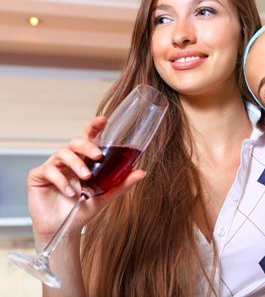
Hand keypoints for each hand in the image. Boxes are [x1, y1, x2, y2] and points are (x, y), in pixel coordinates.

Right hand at [28, 116, 145, 242]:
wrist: (64, 229)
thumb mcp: (105, 196)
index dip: (94, 126)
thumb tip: (142, 172)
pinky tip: (70, 192)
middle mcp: (68, 159)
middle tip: (98, 155)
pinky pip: (49, 170)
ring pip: (63, 153)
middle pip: (75, 142)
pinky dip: (61, 180)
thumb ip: (122, 183)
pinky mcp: (38, 176)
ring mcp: (52, 166)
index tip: (103, 120)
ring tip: (86, 177)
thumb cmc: (82, 209)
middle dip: (88, 146)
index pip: (88, 138)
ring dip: (77, 164)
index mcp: (84, 160)